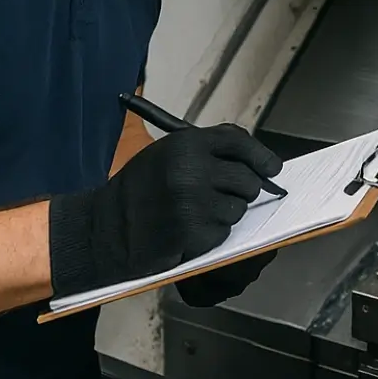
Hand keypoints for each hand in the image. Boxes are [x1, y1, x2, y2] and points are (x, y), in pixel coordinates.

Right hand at [47, 123, 282, 298]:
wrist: (105, 229)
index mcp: (185, 144)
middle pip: (247, 180)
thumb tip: (252, 157)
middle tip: (226, 197)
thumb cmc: (138, 191)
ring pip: (238, 209)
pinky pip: (223, 232)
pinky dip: (212, 235)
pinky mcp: (193, 232)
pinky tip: (188, 231)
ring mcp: (193, 203)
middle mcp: (192, 170)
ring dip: (225, 215)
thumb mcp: (165, 154)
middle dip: (244, 192)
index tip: (273, 168)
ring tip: (196, 214)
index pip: (239, 143)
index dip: (261, 156)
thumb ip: (205, 149)